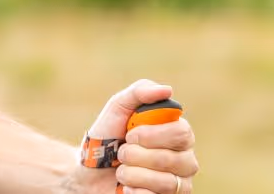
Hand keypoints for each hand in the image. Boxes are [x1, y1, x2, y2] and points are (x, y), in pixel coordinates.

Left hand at [74, 80, 197, 193]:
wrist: (88, 171)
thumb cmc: (107, 137)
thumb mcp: (117, 108)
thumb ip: (139, 93)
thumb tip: (167, 89)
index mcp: (177, 133)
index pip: (182, 132)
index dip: (153, 135)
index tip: (130, 134)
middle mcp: (185, 159)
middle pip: (175, 159)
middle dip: (138, 155)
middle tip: (122, 153)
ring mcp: (179, 183)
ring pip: (166, 182)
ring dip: (132, 174)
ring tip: (121, 170)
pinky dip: (134, 191)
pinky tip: (126, 187)